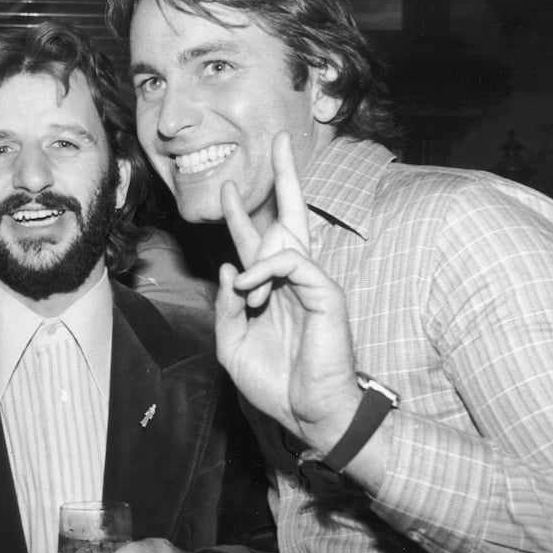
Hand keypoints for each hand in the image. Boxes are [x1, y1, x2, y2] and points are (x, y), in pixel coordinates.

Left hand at [214, 132, 358, 444]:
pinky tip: (249, 285)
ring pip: (290, 236)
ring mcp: (312, 283)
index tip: (230, 188)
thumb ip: (227, 304)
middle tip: (281, 140)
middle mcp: (292, 279)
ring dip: (255, 244)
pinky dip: (266, 269)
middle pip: (290, 217)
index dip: (243, 214)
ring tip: (242, 261)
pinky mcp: (326, 293)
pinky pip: (294, 264)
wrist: (306, 412)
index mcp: (269, 289)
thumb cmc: (273, 382)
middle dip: (286, 177)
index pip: (256, 240)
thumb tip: (228, 266)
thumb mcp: (232, 342)